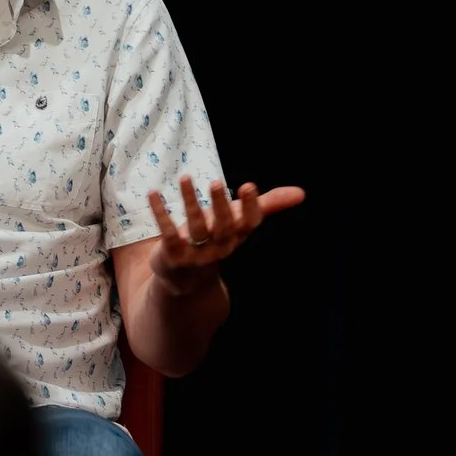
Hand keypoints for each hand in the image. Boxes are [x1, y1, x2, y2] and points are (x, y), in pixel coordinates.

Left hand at [143, 175, 305, 285]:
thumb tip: (302, 193)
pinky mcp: (172, 255)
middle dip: (221, 206)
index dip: (250, 207)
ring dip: (190, 203)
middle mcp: (220, 246)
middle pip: (223, 228)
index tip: (249, 186)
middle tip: (218, 182)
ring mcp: (196, 254)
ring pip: (196, 229)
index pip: (249, 223)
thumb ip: (269, 205)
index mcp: (238, 236)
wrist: (187, 278)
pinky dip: (160, 214)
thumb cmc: (218, 238)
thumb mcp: (241, 221)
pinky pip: (167, 235)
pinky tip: (153, 193)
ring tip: (185, 178)